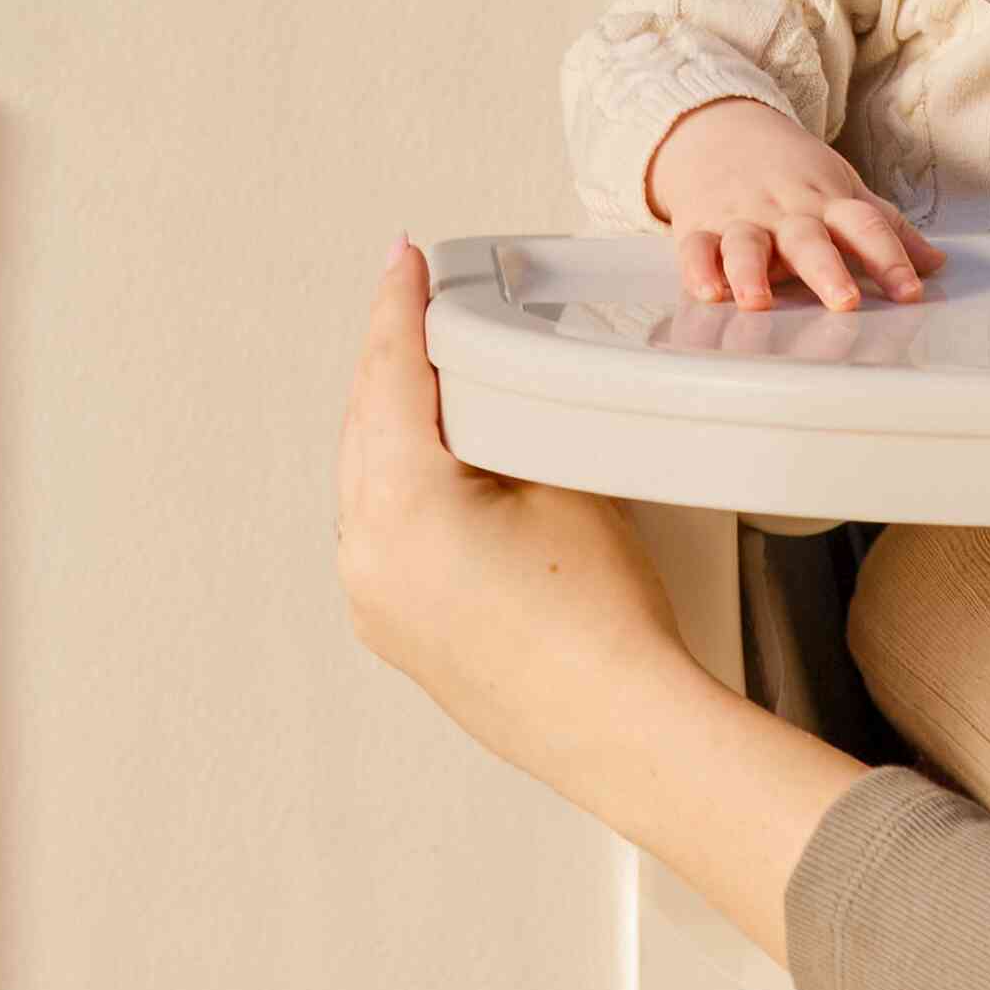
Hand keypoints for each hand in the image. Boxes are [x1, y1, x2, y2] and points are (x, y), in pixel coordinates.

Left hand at [337, 237, 705, 792]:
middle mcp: (366, 554)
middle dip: (389, 366)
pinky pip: (382, 540)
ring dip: (390, 431)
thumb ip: (508, 428)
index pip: (388, 375)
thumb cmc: (608, 617)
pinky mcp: (397, 636)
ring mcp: (373, 602)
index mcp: (399, 502)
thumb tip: (487, 407)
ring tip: (428, 390)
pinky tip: (438, 481)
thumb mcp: (564, 484)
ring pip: (366, 485)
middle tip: (416, 313)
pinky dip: (401, 495)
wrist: (625, 728)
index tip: (401, 261)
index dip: (397, 307)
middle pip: (364, 426)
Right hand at [646, 97, 945, 312]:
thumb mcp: (843, 190)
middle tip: (845, 300)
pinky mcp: (700, 226)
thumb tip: (937, 263)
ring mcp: (741, 218)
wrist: (719, 129)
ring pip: (747, 244)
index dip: (891, 257)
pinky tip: (707, 292)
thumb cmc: (793, 172)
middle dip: (827, 269)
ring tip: (757, 301)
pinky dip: (697, 268)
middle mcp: (786, 212)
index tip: (911, 291)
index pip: (866, 225)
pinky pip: (696, 248)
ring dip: (751, 272)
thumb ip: (887, 229)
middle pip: (809, 238)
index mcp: (828, 203)